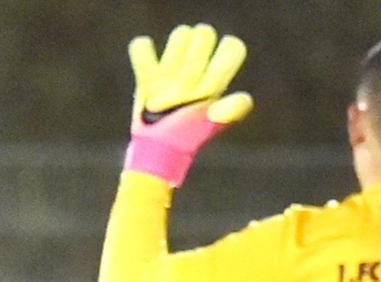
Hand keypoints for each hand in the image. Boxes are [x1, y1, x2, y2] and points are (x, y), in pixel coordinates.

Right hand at [125, 23, 253, 186]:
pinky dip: (142, 57)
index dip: (225, 56)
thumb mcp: (213, 125)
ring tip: (166, 85)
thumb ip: (233, 110)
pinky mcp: (147, 72)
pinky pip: (141, 46)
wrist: (157, 149)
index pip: (233, 47)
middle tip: (185, 86)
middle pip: (205, 33)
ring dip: (173, 58)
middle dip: (195, 58)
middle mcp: (198, 64)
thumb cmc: (187, 137)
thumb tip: (239, 98)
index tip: (211, 81)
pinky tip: (147, 81)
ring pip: (180, 34)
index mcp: (217, 76)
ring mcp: (172, 66)